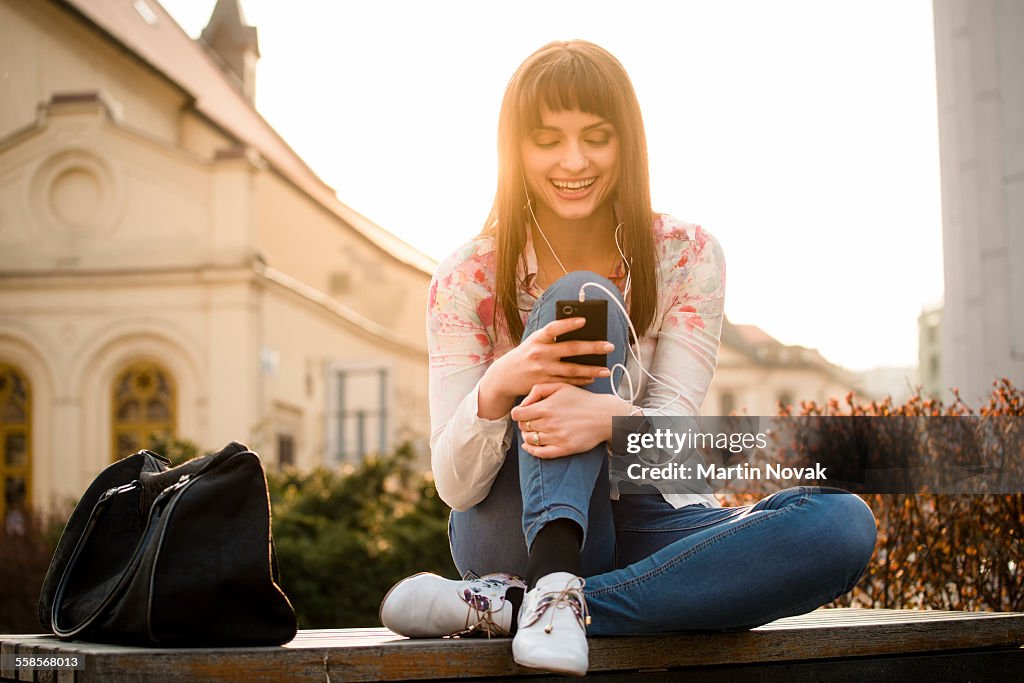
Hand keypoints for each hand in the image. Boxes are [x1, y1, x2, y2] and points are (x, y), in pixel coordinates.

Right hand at [477, 317, 613, 418]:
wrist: (504, 377)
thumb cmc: (525, 355)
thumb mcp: (533, 341)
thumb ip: (551, 337)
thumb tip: (579, 331)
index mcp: (537, 338)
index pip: (553, 328)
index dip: (568, 324)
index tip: (584, 320)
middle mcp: (539, 353)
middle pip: (570, 349)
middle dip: (592, 348)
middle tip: (609, 346)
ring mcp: (542, 370)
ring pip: (571, 370)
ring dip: (591, 370)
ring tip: (606, 370)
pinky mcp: (544, 383)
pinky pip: (566, 382)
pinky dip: (580, 380)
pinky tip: (592, 378)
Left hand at [511, 383, 630, 458]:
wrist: (604, 415)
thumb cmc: (582, 399)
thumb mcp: (560, 386)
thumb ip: (538, 390)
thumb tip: (523, 403)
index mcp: (546, 408)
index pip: (517, 415)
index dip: (518, 413)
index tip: (523, 413)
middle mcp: (549, 424)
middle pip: (523, 427)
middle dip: (524, 424)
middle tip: (530, 421)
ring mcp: (556, 438)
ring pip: (529, 440)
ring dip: (528, 436)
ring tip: (534, 431)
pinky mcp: (563, 449)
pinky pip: (540, 453)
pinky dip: (531, 450)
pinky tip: (530, 446)